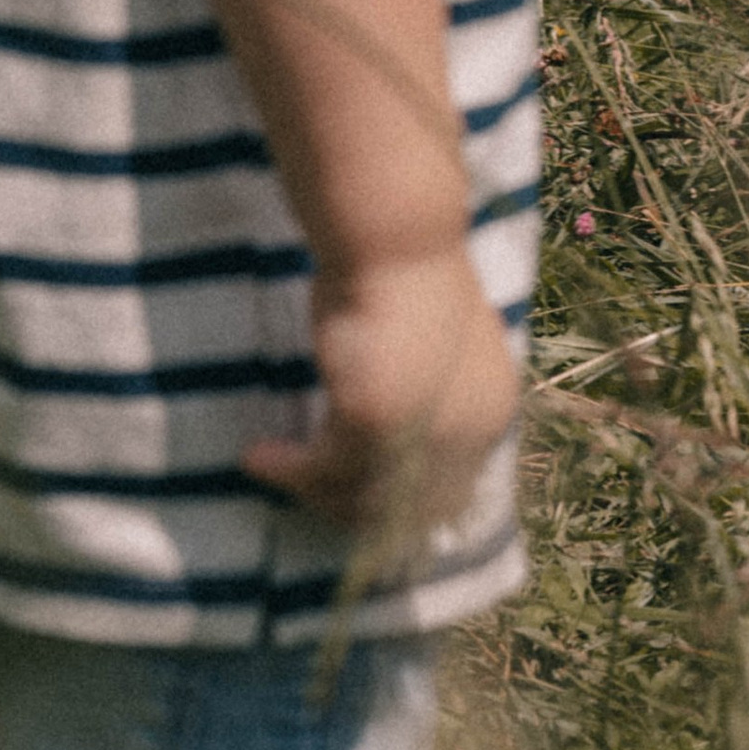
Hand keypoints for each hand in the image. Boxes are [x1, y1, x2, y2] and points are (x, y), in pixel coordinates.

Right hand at [244, 245, 519, 544]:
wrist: (399, 240)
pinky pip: (322, 469)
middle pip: (405, 509)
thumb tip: (397, 437)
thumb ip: (429, 396)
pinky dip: (288, 470)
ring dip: (309, 491)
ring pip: (361, 498)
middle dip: (346, 505)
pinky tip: (256, 455)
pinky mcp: (373, 422)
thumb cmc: (411, 278)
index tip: (342, 491)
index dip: (392, 502)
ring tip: (267, 464)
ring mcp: (423, 433)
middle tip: (303, 487)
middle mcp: (467, 433)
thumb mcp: (436, 351)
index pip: (448, 494)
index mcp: (491, 411)